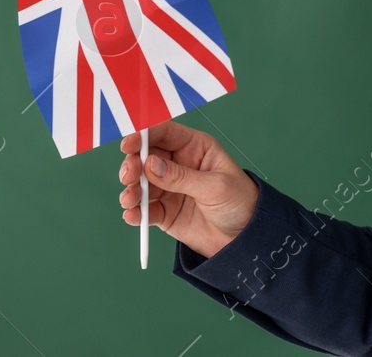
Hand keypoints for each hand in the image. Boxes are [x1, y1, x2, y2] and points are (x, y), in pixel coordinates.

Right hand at [117, 120, 258, 259]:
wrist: (243, 238)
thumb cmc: (239, 201)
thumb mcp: (215, 186)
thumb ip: (182, 176)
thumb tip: (149, 164)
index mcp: (195, 148)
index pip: (165, 134)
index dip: (144, 136)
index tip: (128, 145)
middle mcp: (178, 164)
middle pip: (146, 157)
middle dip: (133, 165)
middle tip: (129, 176)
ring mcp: (169, 188)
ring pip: (140, 183)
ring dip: (131, 189)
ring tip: (131, 199)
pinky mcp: (164, 211)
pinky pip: (143, 209)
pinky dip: (134, 212)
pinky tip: (132, 215)